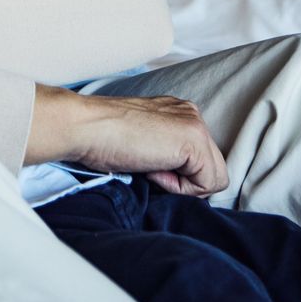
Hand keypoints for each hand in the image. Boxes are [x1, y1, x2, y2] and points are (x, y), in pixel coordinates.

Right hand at [26, 88, 228, 197]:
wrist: (86, 127)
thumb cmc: (103, 139)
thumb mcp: (143, 142)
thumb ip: (166, 152)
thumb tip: (181, 179)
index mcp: (179, 113)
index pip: (200, 161)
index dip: (175, 174)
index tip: (145, 160)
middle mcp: (192, 114)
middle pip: (212, 170)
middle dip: (183, 180)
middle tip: (148, 165)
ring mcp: (196, 125)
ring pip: (214, 179)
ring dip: (181, 185)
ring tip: (150, 165)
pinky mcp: (194, 140)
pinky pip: (206, 184)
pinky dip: (179, 187)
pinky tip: (153, 167)